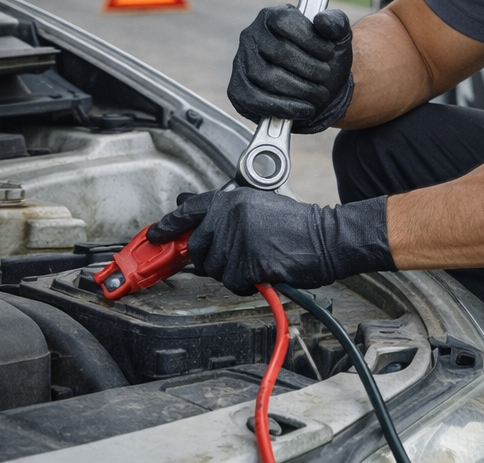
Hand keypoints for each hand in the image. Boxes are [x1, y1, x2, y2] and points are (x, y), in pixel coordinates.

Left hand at [147, 188, 392, 295]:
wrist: (328, 238)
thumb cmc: (300, 225)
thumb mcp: (260, 207)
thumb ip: (228, 213)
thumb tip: (194, 218)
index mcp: (233, 200)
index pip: (189, 211)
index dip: (169, 225)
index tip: (155, 234)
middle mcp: (229, 217)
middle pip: (199, 249)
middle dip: (215, 258)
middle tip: (239, 257)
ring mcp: (236, 240)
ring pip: (215, 270)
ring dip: (233, 272)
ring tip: (260, 259)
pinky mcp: (246, 263)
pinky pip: (233, 283)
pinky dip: (247, 283)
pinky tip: (265, 270)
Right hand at [228, 6, 353, 132]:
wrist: (321, 90)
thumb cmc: (326, 60)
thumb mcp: (339, 38)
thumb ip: (336, 23)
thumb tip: (322, 20)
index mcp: (272, 16)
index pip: (284, 22)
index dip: (310, 39)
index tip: (329, 53)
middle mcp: (251, 35)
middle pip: (278, 52)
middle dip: (309, 68)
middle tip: (326, 77)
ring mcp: (241, 63)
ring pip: (267, 76)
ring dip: (300, 89)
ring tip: (319, 94)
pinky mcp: (237, 89)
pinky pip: (255, 100)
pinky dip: (284, 107)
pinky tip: (305, 109)